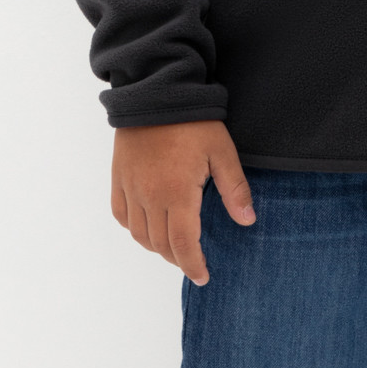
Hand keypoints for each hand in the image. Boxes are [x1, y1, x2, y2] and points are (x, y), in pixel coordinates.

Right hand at [111, 120, 255, 286]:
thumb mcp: (222, 151)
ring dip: (156, 246)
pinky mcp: (118, 176)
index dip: (193, 265)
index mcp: (176, 193)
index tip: (203, 276)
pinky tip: (147, 225)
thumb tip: (247, 221)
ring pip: (139, 234)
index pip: (182, 245)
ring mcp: (130, 187)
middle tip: (193, 260)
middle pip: (160, 244)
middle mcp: (149, 196)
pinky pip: (121, 214)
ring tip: (173, 246)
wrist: (156, 91)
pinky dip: (134, 227)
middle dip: (178, 258)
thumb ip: (234, 189)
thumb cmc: (194, 120)